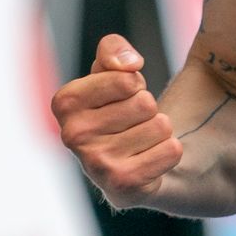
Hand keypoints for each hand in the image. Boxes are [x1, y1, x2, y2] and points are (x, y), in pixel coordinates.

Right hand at [51, 34, 183, 208]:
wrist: (132, 160)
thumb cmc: (118, 109)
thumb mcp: (111, 70)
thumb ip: (113, 49)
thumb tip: (129, 65)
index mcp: (65, 103)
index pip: (126, 79)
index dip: (134, 84)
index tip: (122, 97)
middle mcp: (72, 136)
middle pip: (145, 103)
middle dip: (147, 109)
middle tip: (132, 124)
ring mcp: (95, 165)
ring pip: (160, 126)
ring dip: (159, 132)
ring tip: (140, 142)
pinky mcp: (123, 187)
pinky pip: (171, 151)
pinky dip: (169, 152)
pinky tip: (149, 161)